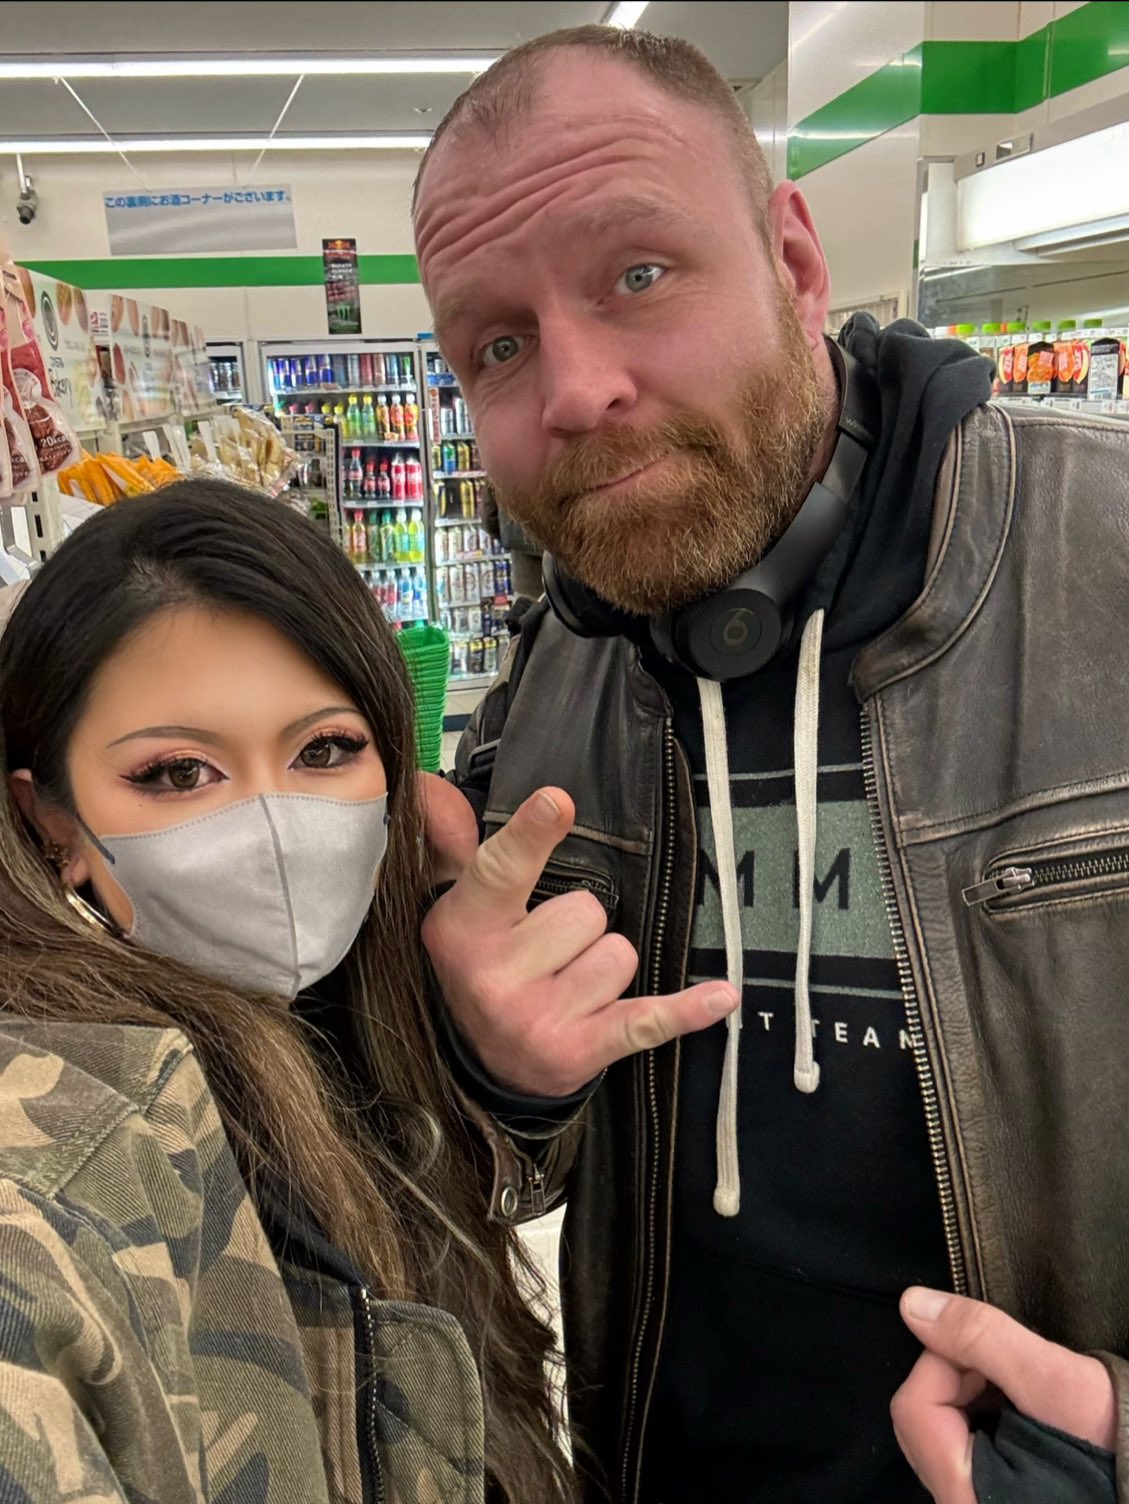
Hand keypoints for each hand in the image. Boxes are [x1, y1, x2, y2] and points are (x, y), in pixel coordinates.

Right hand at [420, 782, 739, 1095]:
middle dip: (579, 927)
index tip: (558, 801)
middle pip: (587, 910)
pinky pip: (648, 1020)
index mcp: (461, 928)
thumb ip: (455, 843)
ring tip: (565, 988)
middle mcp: (493, 976)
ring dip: (604, 968)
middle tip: (544, 954)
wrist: (484, 1065)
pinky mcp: (578, 1053)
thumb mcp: (460, 908)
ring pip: (620, 955)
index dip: (533, 833)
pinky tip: (721, 996)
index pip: (502, 870)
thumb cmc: (483, 967)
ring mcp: (534, 1019)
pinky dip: (685, 1010)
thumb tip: (432, 787)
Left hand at [892, 1287, 1116, 1501]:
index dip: (946, 1361)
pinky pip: (955, 1447)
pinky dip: (978, 1414)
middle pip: (919, 1419)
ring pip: (935, 1429)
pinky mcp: (983, 1496)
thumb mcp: (1055, 1380)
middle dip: (955, 1376)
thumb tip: (912, 1305)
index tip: (992, 1353)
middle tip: (1005, 1367)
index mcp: (966, 1495)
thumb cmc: (1113, 1443)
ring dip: (967, 1393)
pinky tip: (1015, 1408)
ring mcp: (970, 1502)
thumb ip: (980, 1337)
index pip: (915, 1408)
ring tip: (1015, 1388)